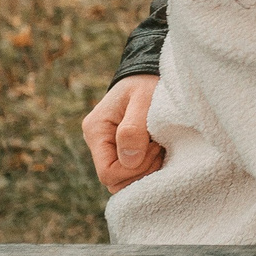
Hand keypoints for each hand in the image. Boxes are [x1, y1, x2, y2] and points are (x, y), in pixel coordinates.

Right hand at [83, 74, 164, 193]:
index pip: (108, 172)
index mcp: (96, 130)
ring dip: (145, 170)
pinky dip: (147, 167)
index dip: (134, 169)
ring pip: (123, 180)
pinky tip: (159, 150)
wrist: (149, 74)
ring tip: (160, 147)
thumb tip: (129, 160)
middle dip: (141, 171)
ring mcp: (108, 147)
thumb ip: (134, 129)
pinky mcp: (120, 149)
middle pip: (114, 181)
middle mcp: (97, 142)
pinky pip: (131, 172)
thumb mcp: (143, 99)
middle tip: (159, 148)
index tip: (154, 147)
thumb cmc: (146, 83)